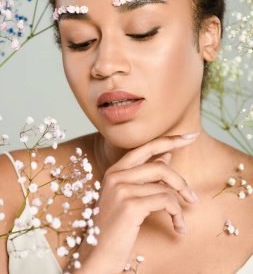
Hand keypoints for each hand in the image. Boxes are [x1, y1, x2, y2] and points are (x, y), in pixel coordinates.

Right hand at [81, 133, 199, 273]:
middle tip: (193, 197)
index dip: (170, 140)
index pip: (146, 147)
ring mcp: (121, 189)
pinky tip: (178, 227)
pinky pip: (166, 201)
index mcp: (115, 170)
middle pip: (160, 166)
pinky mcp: (130, 205)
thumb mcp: (128, 198)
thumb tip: (166, 156)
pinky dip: (177, 215)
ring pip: (165, 185)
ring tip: (183, 218)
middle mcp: (116, 175)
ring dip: (180, 203)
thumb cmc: (115, 228)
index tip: (191, 136)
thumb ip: (146, 176)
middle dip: (181, 181)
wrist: (97, 256)